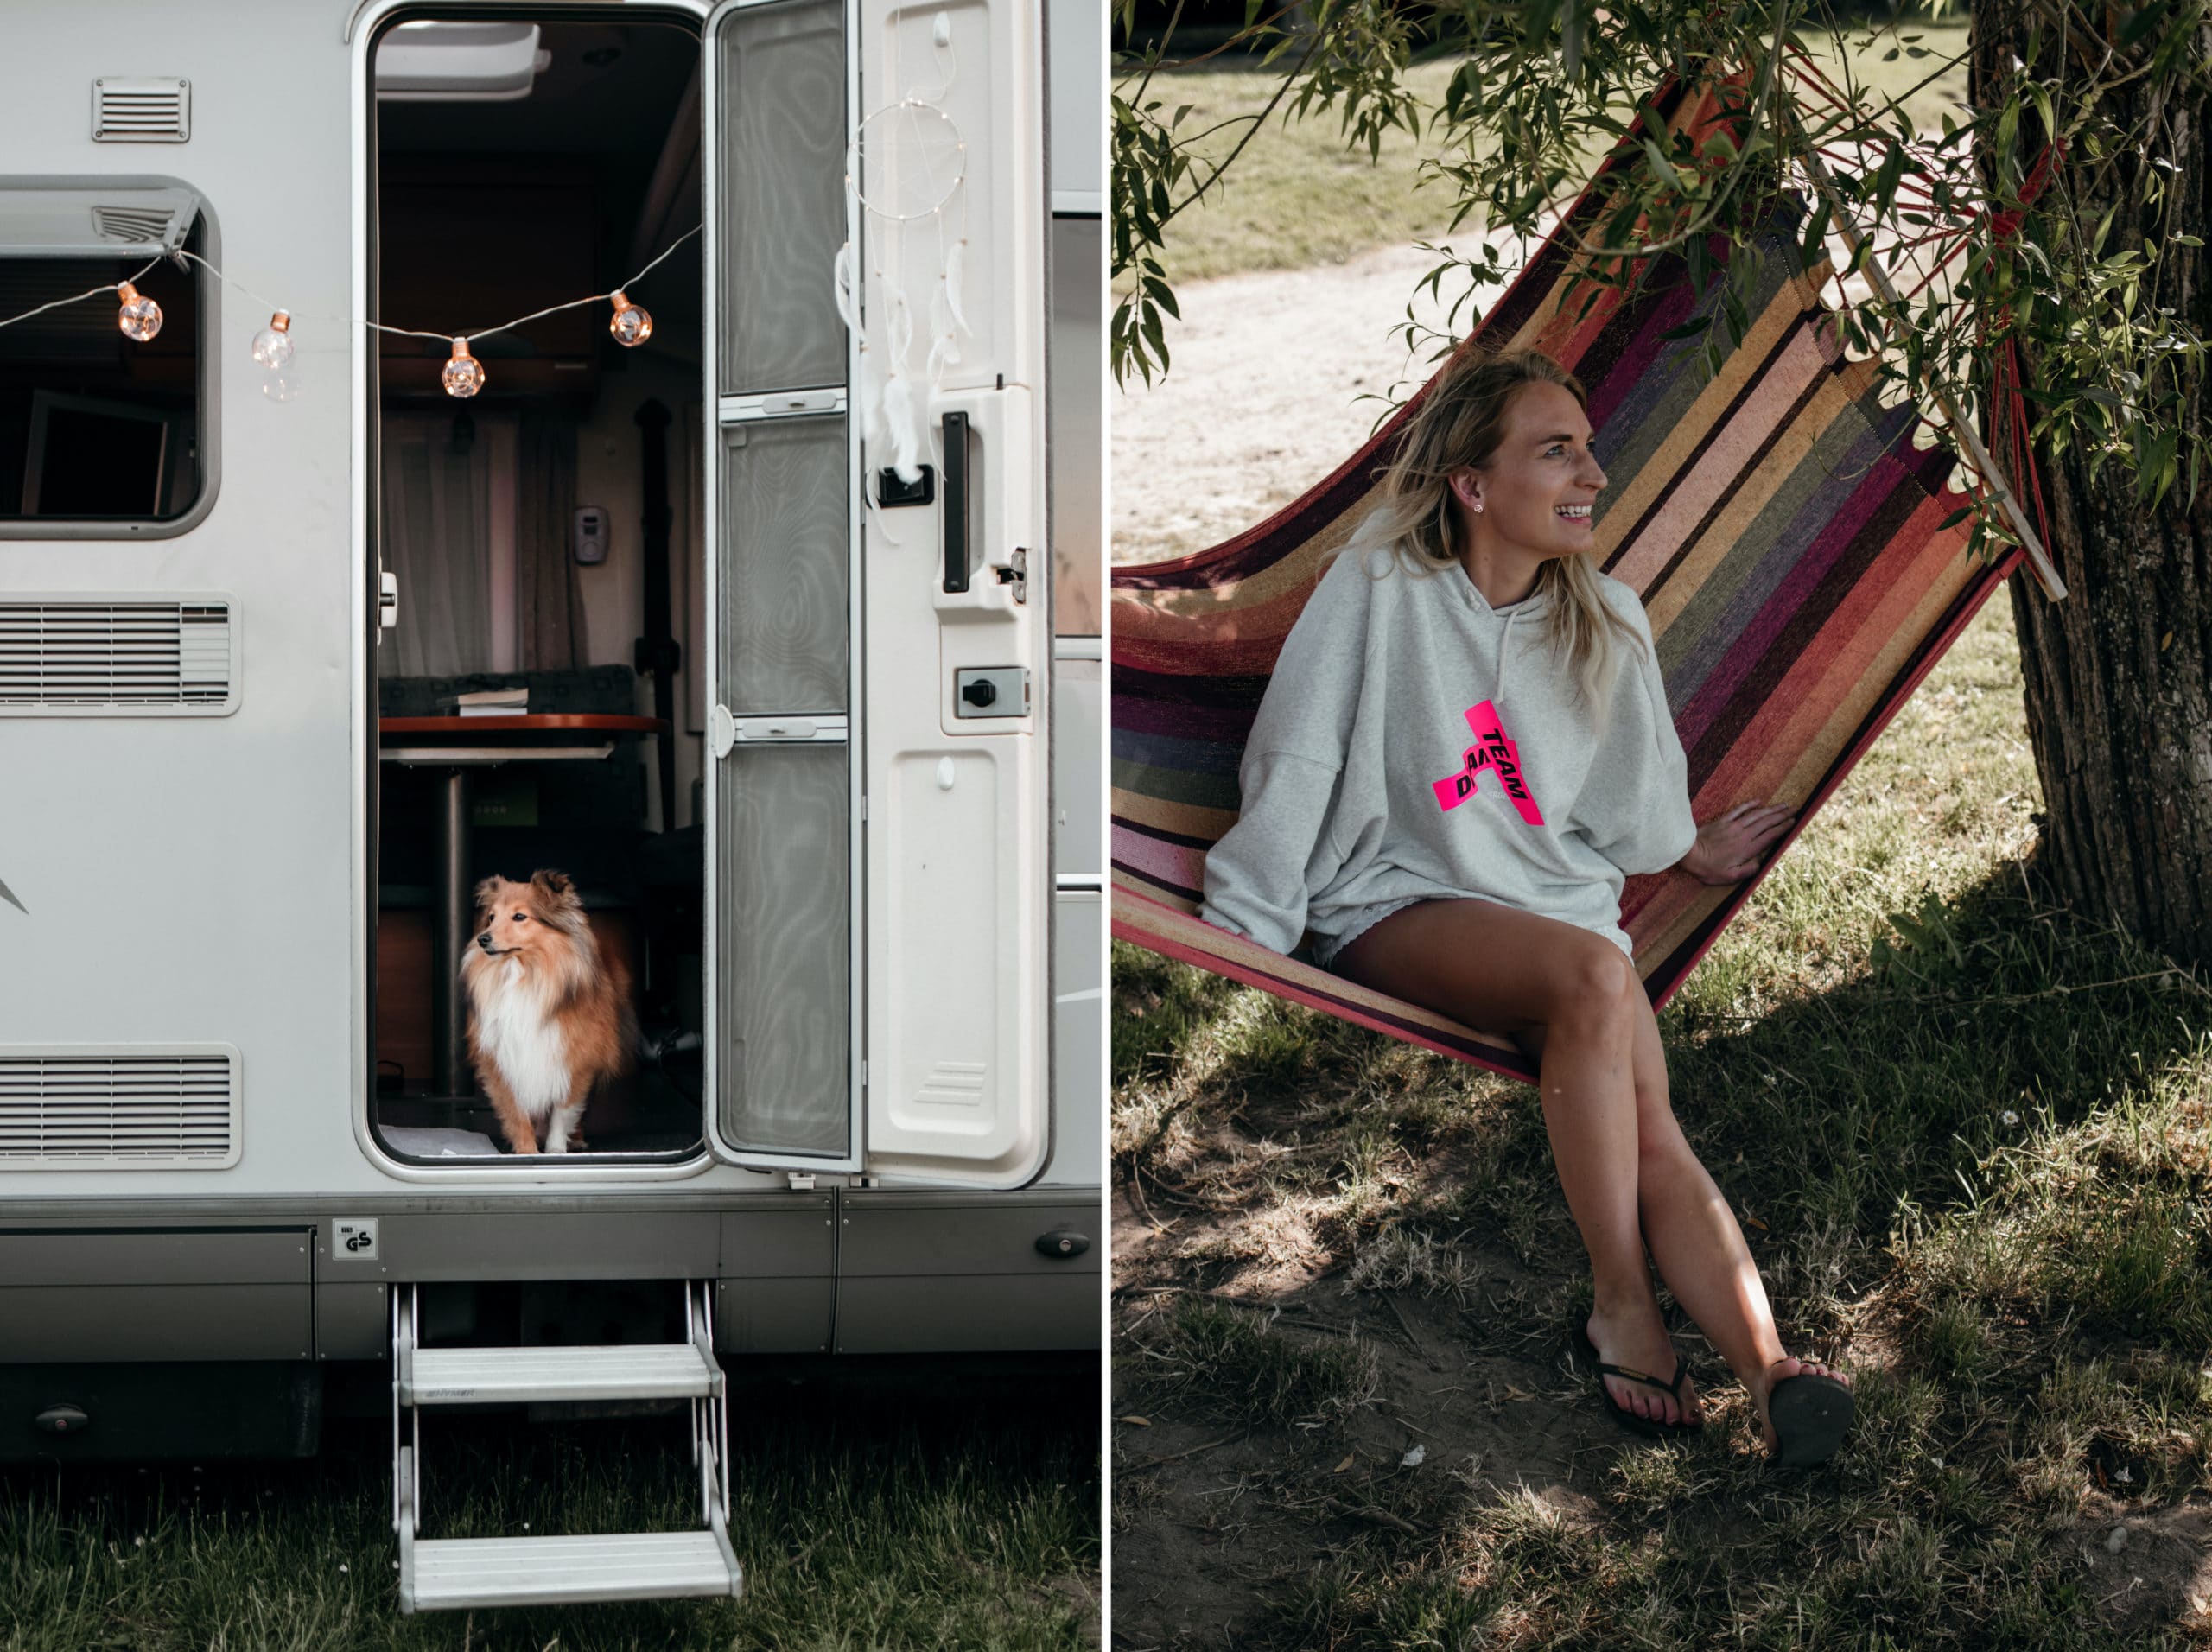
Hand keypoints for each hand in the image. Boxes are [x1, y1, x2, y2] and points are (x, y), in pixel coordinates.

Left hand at [1678, 799, 1795, 884]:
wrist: (1688, 853)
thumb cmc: (1707, 868)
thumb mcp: (1729, 876)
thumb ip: (1747, 871)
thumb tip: (1760, 864)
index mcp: (1747, 848)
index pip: (1770, 836)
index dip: (1783, 828)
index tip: (1793, 822)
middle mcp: (1743, 834)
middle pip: (1767, 822)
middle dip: (1782, 815)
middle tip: (1795, 809)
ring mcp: (1733, 826)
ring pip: (1757, 815)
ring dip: (1771, 809)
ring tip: (1783, 805)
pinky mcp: (1723, 821)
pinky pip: (1739, 810)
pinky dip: (1750, 805)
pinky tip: (1758, 801)